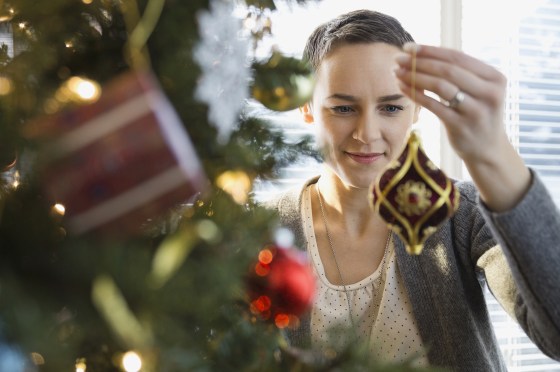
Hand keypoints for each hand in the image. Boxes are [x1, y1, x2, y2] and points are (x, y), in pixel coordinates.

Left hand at [394, 43, 530, 211]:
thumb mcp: (478, 90)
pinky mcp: (461, 126)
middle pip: (448, 70)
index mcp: (495, 78)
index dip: (430, 50)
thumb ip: (459, 73)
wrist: (487, 149)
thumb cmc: (476, 113)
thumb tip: (423, 52)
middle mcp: (489, 93)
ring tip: (397, 72)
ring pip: (440, 86)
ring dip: (415, 76)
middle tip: (398, 58)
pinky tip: (402, 88)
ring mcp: (476, 111)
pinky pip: (433, 106)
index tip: (409, 47)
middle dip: (420, 62)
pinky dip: (416, 94)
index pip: (457, 57)